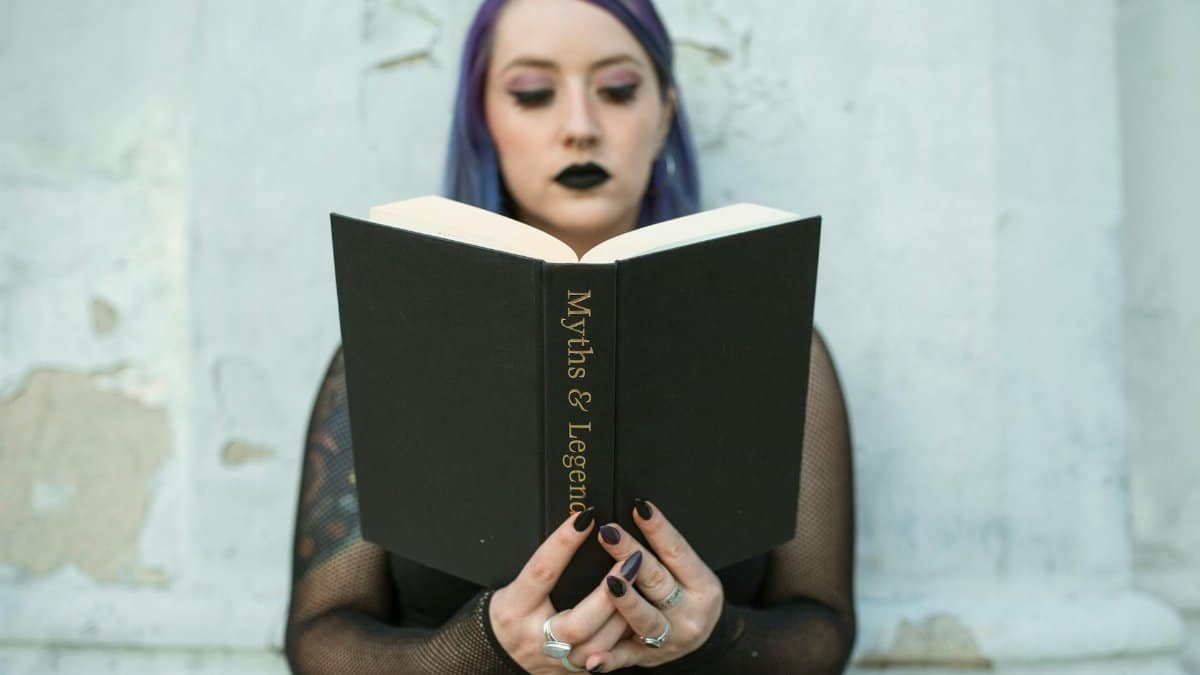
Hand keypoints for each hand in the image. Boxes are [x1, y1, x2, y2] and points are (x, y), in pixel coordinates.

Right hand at [489, 507, 644, 672]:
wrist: (498, 654)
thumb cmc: (512, 611)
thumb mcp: (517, 585)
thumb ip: (546, 565)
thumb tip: (579, 527)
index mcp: (516, 607)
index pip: (542, 572)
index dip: (564, 544)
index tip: (585, 518)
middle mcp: (535, 638)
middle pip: (578, 623)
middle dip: (610, 594)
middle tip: (632, 560)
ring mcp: (557, 661)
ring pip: (598, 646)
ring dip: (625, 614)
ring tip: (641, 586)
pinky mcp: (574, 672)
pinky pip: (606, 659)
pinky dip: (625, 636)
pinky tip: (639, 614)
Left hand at [586, 499, 724, 671]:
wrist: (704, 640)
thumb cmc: (689, 595)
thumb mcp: (690, 572)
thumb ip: (665, 551)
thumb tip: (637, 512)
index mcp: (702, 585)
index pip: (678, 551)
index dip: (659, 529)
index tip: (639, 508)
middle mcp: (689, 613)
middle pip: (658, 580)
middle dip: (631, 555)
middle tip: (609, 533)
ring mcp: (669, 638)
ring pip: (645, 619)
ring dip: (626, 602)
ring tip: (610, 584)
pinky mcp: (647, 657)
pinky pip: (625, 657)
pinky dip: (609, 659)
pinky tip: (594, 658)